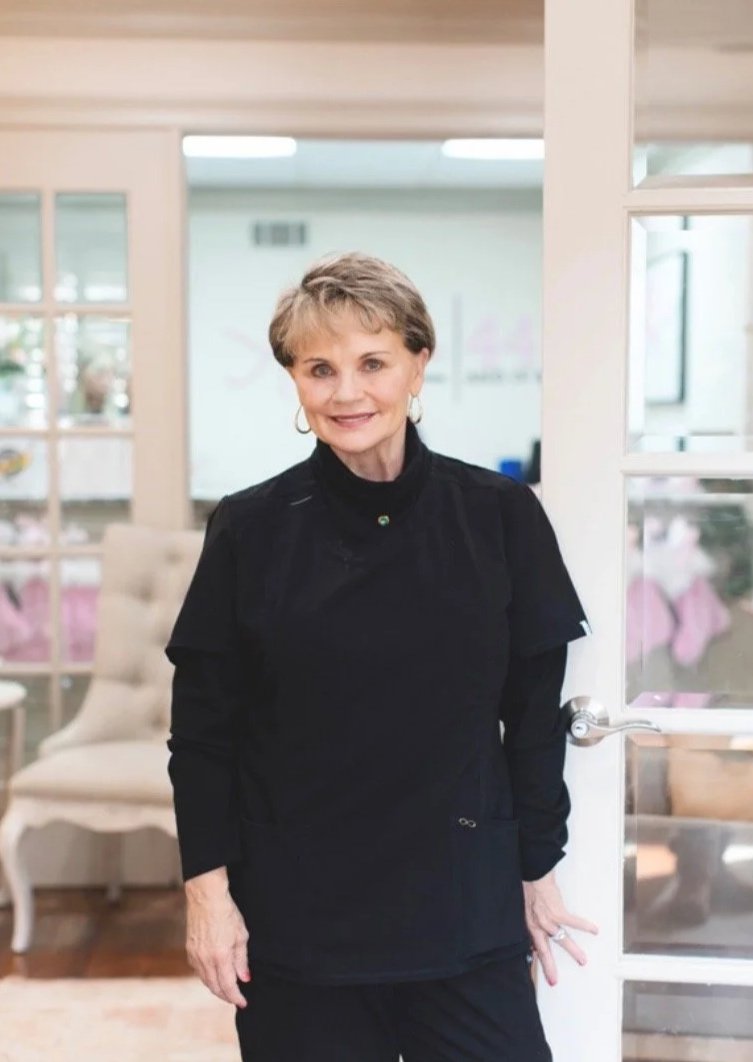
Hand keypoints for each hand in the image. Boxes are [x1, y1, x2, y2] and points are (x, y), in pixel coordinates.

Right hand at [185, 866, 250, 1007]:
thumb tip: (244, 978)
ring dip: (216, 988)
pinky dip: (206, 977)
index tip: (243, 1003)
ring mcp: (195, 955)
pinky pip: (198, 970)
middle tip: (235, 998)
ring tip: (226, 989)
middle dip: (226, 996)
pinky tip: (212, 975)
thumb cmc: (226, 913)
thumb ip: (242, 959)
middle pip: (215, 987)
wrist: (206, 897)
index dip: (236, 997)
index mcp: (220, 957)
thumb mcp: (241, 935)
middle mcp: (205, 959)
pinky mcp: (189, 949)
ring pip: (205, 980)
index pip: (228, 986)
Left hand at [522, 868, 597, 985]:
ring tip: (582, 960)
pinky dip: (584, 926)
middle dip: (550, 966)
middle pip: (544, 949)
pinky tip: (594, 930)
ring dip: (573, 950)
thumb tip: (540, 931)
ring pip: (561, 939)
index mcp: (530, 924)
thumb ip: (533, 920)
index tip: (545, 973)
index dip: (539, 961)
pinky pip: (573, 922)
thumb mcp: (526, 907)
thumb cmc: (529, 887)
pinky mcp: (557, 911)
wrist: (532, 873)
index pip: (534, 947)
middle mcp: (538, 924)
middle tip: (554, 981)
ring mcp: (547, 919)